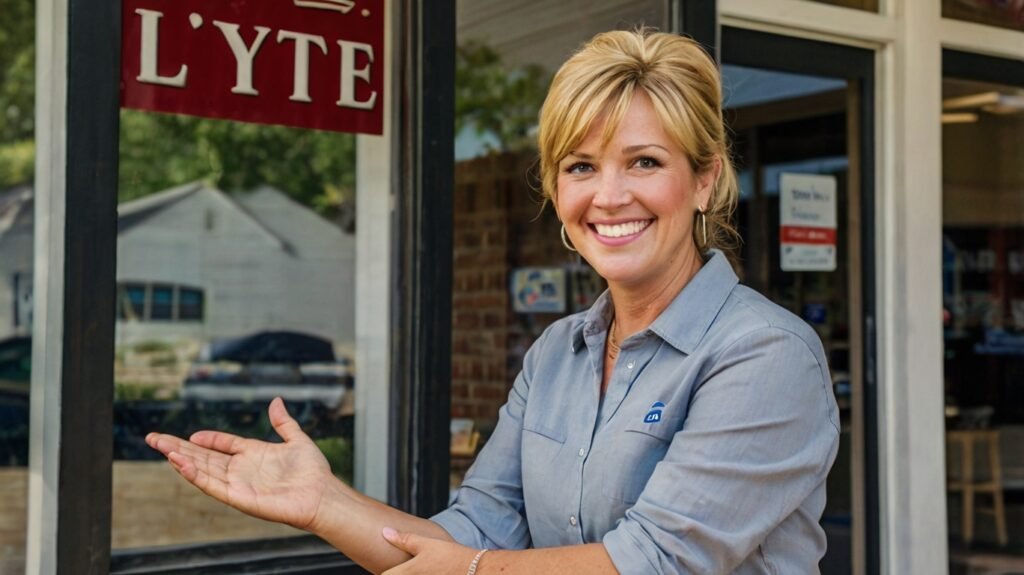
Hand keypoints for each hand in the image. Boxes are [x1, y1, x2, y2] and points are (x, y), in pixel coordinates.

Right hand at [145, 397, 335, 530]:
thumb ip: (283, 422)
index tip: (190, 434)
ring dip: (180, 459)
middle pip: (203, 456)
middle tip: (153, 438)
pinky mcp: (237, 497)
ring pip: (202, 469)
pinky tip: (179, 464)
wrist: (322, 494)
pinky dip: (194, 475)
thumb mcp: (297, 439)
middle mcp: (241, 469)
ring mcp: (237, 483)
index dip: (206, 438)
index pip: (221, 444)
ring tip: (160, 447)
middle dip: (178, 447)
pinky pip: (211, 485)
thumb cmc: (313, 471)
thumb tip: (276, 400)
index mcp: (253, 454)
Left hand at [381, 527, 481, 574]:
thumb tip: (386, 532)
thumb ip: (404, 539)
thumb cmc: (451, 556)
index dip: (383, 572)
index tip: (384, 568)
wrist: (475, 570)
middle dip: (394, 573)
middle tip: (399, 567)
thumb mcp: (426, 544)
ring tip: (416, 569)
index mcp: (408, 571)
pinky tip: (427, 572)